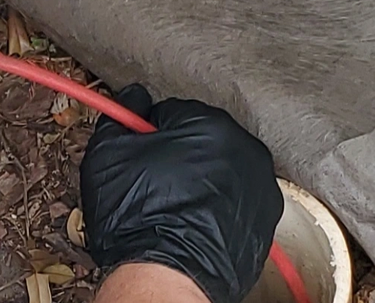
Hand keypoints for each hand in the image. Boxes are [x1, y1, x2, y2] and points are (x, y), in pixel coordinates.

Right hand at [80, 85, 282, 302]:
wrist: (167, 276)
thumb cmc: (139, 216)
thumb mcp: (109, 154)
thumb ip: (121, 116)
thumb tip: (133, 99)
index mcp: (209, 125)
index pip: (172, 112)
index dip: (149, 134)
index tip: (139, 154)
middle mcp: (245, 150)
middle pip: (202, 139)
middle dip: (180, 155)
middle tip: (153, 183)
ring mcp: (260, 187)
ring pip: (221, 171)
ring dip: (201, 181)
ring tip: (174, 206)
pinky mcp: (266, 221)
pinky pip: (236, 202)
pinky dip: (217, 208)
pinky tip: (193, 222)